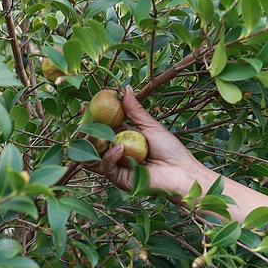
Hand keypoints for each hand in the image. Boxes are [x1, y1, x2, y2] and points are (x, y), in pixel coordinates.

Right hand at [86, 87, 213, 197]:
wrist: (182, 172)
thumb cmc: (171, 150)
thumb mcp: (151, 127)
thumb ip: (135, 111)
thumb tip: (126, 88)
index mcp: (124, 138)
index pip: (103, 126)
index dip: (93, 117)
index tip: (85, 106)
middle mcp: (118, 152)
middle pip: (94, 142)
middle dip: (87, 132)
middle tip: (85, 122)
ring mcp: (117, 166)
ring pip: (93, 157)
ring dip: (92, 145)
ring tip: (96, 135)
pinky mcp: (119, 179)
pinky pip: (107, 167)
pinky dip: (110, 156)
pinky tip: (120, 148)